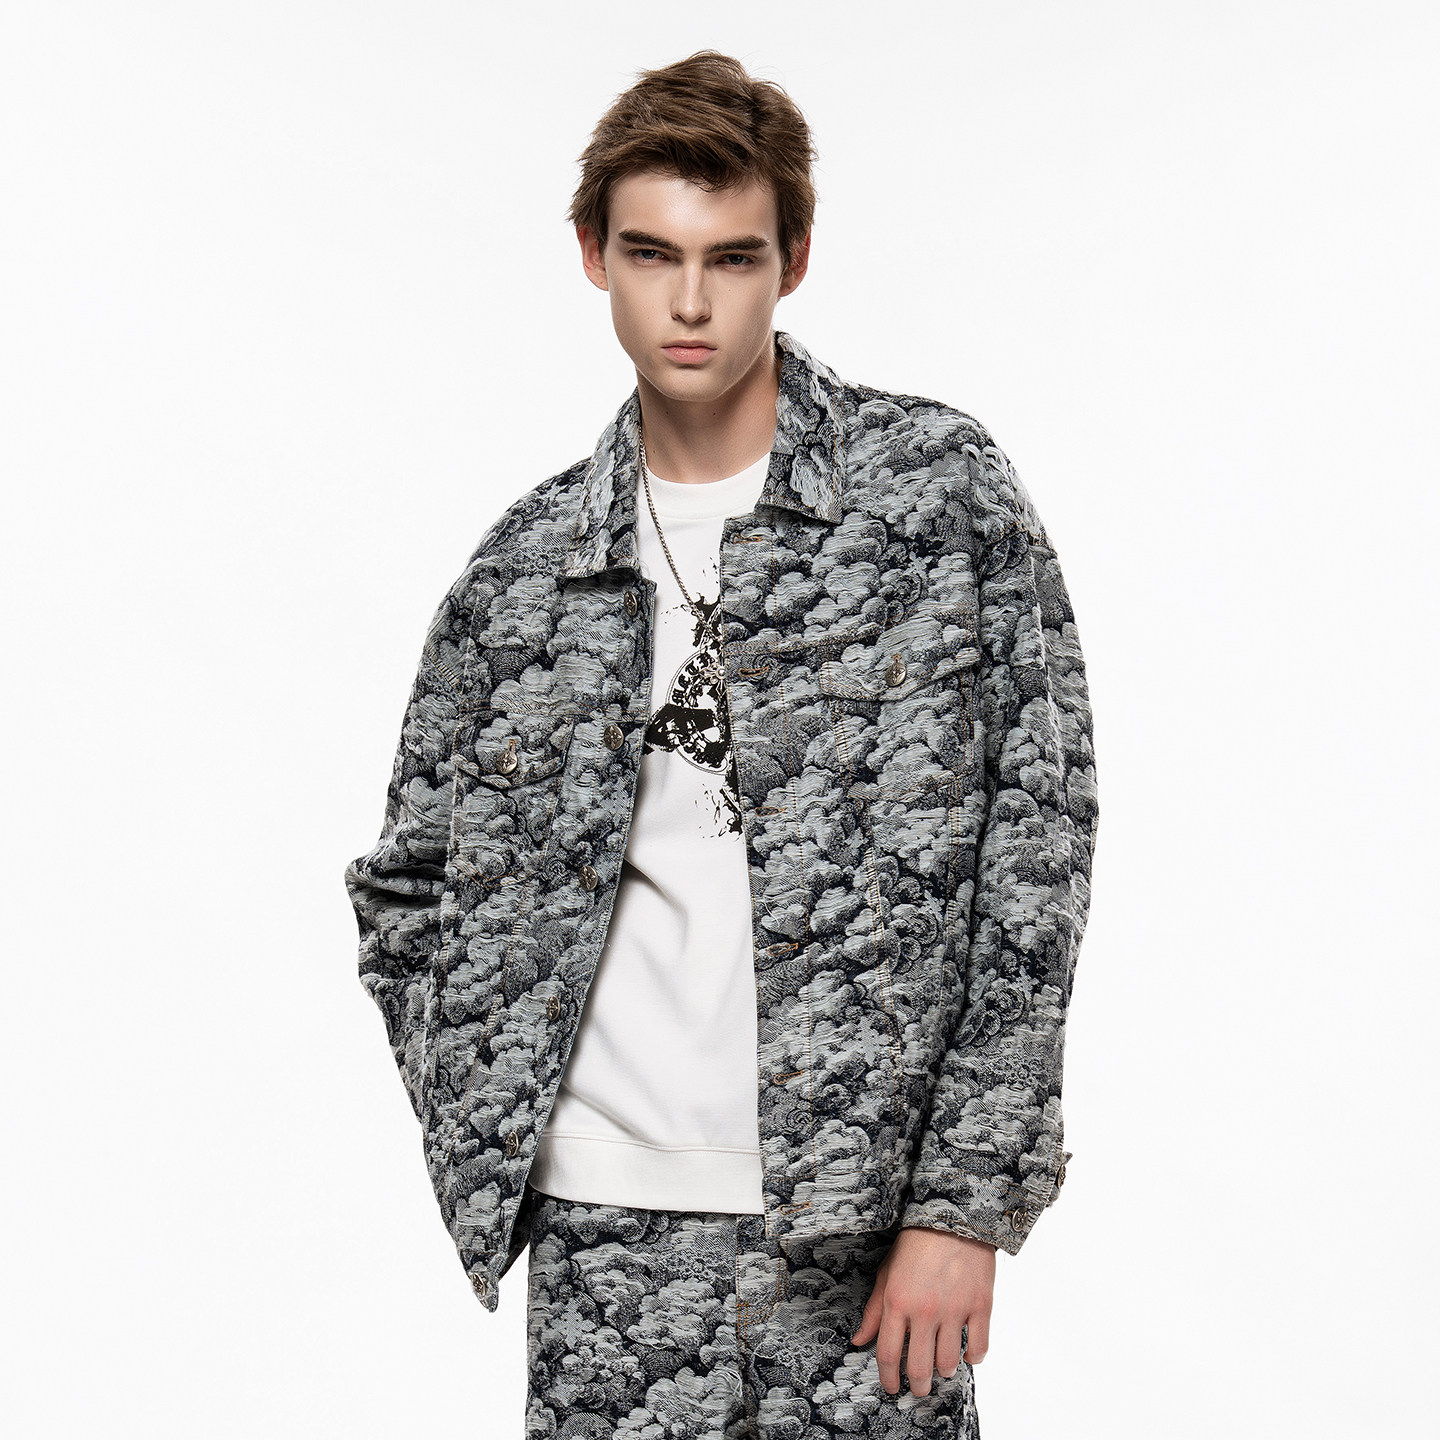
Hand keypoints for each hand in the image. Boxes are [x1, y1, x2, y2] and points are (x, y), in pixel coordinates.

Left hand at [850, 1225, 994, 1396]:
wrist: (953, 1215)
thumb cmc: (916, 1242)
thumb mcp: (887, 1272)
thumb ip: (874, 1310)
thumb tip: (859, 1340)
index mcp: (897, 1301)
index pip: (889, 1353)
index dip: (888, 1377)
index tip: (892, 1387)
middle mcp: (924, 1309)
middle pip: (919, 1366)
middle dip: (918, 1384)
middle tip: (919, 1387)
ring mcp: (954, 1309)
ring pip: (949, 1362)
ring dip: (944, 1371)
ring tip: (941, 1367)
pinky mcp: (980, 1305)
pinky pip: (979, 1346)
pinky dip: (973, 1357)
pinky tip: (967, 1354)